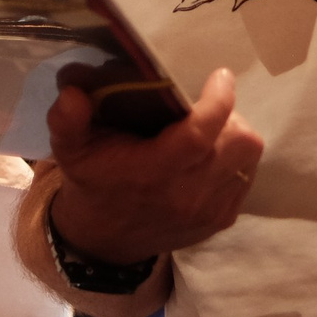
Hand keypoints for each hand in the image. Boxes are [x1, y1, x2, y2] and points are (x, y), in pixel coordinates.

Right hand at [46, 68, 263, 263]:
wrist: (105, 241)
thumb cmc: (93, 182)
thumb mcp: (71, 149)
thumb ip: (68, 120)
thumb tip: (73, 91)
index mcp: (152, 173)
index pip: (200, 135)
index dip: (218, 101)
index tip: (220, 76)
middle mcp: (186, 195)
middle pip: (237, 143)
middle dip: (228, 116)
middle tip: (205, 108)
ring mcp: (208, 211)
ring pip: (248, 158)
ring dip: (235, 137)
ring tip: (211, 129)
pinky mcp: (220, 220)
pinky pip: (246, 178)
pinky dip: (237, 160)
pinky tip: (212, 155)